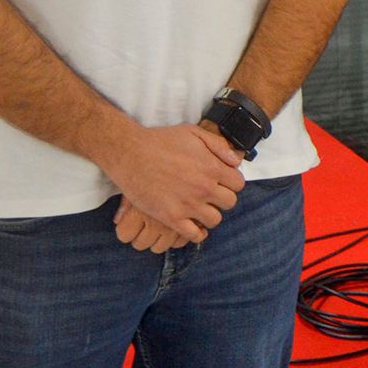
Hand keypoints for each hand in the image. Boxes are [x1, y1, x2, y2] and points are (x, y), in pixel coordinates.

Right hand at [101, 124, 244, 243]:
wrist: (129, 153)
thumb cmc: (160, 140)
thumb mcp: (194, 133)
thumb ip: (218, 146)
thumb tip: (236, 161)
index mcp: (212, 167)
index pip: (238, 184)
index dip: (231, 182)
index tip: (221, 182)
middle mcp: (204, 187)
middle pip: (230, 202)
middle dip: (222, 198)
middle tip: (211, 195)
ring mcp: (188, 204)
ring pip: (215, 220)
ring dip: (210, 215)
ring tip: (200, 209)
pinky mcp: (171, 217)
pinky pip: (194, 235)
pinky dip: (197, 233)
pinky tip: (192, 224)